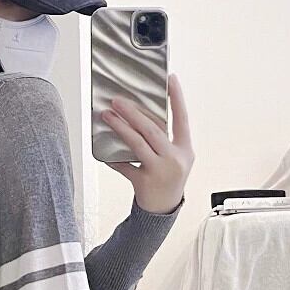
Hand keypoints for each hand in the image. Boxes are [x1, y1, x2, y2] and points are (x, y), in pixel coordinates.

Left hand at [100, 73, 193, 214]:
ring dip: (120, 127)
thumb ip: (164, 139)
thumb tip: (140, 115)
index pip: (182, 118)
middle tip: (118, 100)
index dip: (177, 98)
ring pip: (137, 143)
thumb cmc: (169, 178)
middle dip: (133, 112)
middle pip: (152, 129)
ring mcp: (160, 171)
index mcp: (185, 149)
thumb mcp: (175, 157)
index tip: (171, 80)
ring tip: (107, 116)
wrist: (164, 209)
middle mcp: (174, 159)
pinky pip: (125, 166)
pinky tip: (104, 152)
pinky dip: (114, 158)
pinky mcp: (145, 183)